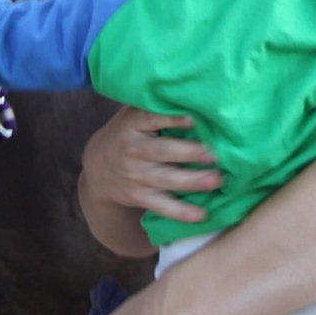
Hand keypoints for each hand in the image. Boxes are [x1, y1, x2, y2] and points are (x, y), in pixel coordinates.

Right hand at [81, 106, 221, 222]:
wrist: (98, 168)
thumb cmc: (126, 135)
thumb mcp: (131, 117)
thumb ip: (154, 110)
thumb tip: (192, 99)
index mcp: (131, 124)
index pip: (150, 118)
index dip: (172, 118)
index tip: (194, 118)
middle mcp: (132, 149)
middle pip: (162, 151)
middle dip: (190, 152)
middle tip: (216, 154)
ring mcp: (135, 175)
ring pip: (166, 179)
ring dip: (193, 181)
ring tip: (217, 180)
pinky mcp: (139, 196)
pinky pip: (162, 206)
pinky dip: (181, 212)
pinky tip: (201, 215)